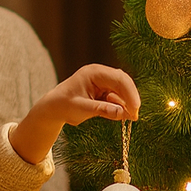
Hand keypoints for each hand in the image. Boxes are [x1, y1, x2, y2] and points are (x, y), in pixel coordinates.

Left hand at [11, 64, 142, 163]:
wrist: (55, 107)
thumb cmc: (64, 105)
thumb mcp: (82, 109)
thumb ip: (102, 110)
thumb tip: (123, 113)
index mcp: (93, 73)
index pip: (118, 79)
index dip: (129, 93)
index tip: (135, 108)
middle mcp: (100, 74)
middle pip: (124, 82)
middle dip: (131, 98)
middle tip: (134, 115)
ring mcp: (103, 81)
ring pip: (123, 90)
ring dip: (127, 103)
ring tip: (130, 117)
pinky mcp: (105, 90)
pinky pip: (118, 96)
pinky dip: (122, 106)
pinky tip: (123, 115)